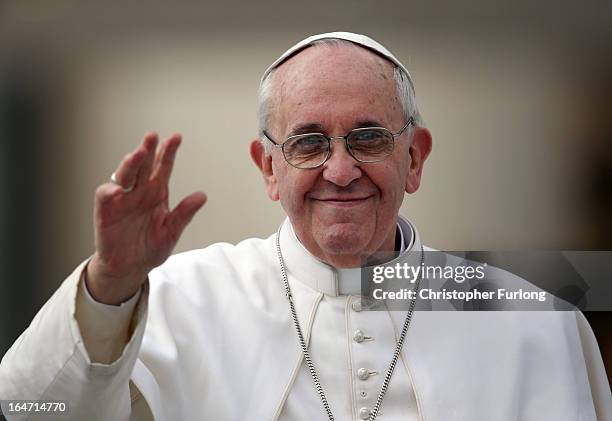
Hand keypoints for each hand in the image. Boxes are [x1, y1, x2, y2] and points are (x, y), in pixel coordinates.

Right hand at [86, 133, 206, 304]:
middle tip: (153, 136)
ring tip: (137, 154)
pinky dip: (110, 191)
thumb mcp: (171, 231)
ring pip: (125, 175)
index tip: (176, 137)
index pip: (163, 167)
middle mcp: (139, 191)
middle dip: (148, 150)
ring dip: (130, 164)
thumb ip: (184, 213)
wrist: (130, 268)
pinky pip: (105, 197)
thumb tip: (202, 196)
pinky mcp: (106, 211)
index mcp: (157, 192)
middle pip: (144, 165)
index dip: (168, 152)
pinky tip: (117, 190)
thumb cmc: (149, 248)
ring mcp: (122, 199)